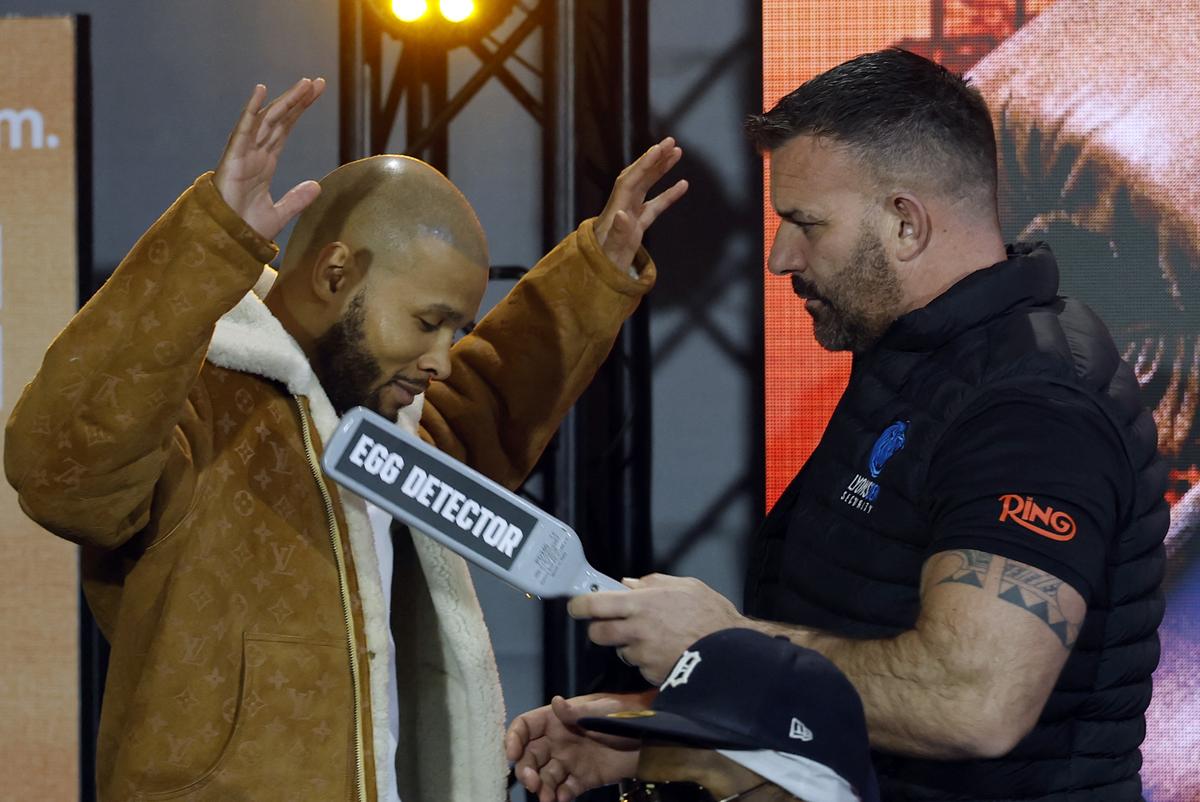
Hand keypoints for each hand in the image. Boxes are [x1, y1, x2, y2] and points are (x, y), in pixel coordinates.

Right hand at [213, 77, 326, 240]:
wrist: (226, 242)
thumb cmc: (245, 228)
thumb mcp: (279, 213)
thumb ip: (297, 199)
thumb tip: (317, 186)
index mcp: (265, 162)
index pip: (285, 129)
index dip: (300, 110)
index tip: (316, 93)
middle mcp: (255, 153)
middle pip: (280, 119)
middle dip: (298, 100)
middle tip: (317, 82)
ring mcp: (244, 153)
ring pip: (267, 120)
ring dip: (285, 100)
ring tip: (304, 84)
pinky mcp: (233, 157)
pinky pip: (243, 129)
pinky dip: (252, 110)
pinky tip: (262, 91)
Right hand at [505, 692, 646, 801]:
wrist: (650, 740)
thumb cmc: (625, 716)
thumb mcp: (603, 710)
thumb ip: (578, 712)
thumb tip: (556, 703)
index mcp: (557, 720)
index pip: (526, 727)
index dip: (514, 738)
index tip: (511, 754)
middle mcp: (557, 741)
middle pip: (530, 756)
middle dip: (526, 770)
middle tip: (532, 783)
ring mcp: (568, 761)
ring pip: (545, 777)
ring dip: (541, 788)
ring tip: (547, 798)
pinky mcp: (581, 779)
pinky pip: (564, 790)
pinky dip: (559, 796)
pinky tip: (561, 799)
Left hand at [569, 574, 744, 684]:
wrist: (732, 653)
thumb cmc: (711, 616)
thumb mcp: (685, 586)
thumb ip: (652, 583)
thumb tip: (629, 584)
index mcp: (641, 604)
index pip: (594, 604)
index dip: (579, 605)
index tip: (577, 605)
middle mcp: (636, 631)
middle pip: (597, 633)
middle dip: (600, 628)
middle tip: (613, 623)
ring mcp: (643, 655)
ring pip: (619, 651)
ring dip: (628, 645)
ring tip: (654, 637)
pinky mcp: (650, 674)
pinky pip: (639, 666)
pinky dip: (646, 660)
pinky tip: (666, 651)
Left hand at [593, 137, 688, 273]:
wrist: (597, 274)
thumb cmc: (603, 262)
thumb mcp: (611, 249)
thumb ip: (618, 232)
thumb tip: (623, 215)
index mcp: (616, 209)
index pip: (630, 181)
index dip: (644, 165)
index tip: (658, 149)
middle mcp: (622, 206)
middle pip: (638, 176)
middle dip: (653, 158)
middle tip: (671, 141)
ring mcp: (630, 214)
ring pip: (647, 186)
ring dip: (661, 169)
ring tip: (677, 152)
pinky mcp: (637, 225)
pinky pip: (654, 205)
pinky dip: (668, 194)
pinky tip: (683, 184)